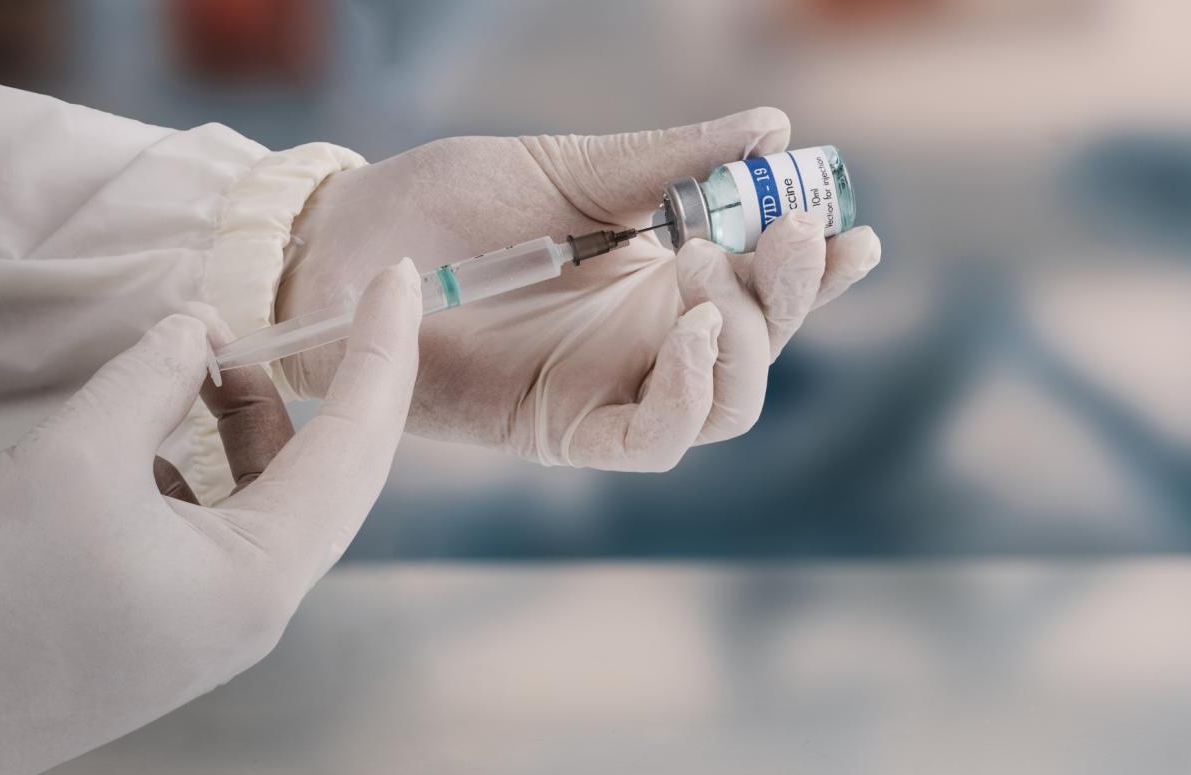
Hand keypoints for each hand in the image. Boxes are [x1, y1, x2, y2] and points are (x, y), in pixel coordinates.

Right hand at [0, 262, 420, 774]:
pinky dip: (206, 463)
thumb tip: (200, 326)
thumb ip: (154, 379)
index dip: (382, 351)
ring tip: (210, 362)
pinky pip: (223, 523)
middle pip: (334, 470)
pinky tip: (159, 431)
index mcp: (263, 578)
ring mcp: (222, 618)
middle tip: (361, 300)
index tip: (401, 279)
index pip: (356, 444)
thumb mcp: (77, 461)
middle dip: (344, 381)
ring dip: (253, 421)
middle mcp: (262, 604)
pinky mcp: (181, 618)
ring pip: (273, 495)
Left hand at [277, 109, 880, 470]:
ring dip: (746, 343)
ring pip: (728, 402)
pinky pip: (654, 438)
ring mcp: (612, 387)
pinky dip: (688, 395)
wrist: (344, 252)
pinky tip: (690, 331)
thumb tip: (773, 125)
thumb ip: (666, 161)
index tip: (857, 229)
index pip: (763, 283)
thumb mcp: (565, 171)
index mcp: (657, 274)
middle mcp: (647, 338)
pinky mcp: (568, 431)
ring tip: (711, 274)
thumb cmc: (444, 204)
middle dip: (793, 297)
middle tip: (782, 232)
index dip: (820, 268)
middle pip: (762, 347)